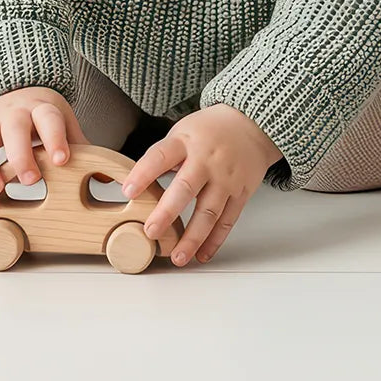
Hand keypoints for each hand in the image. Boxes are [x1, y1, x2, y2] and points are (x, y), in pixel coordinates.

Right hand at [0, 85, 87, 196]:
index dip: (55, 138)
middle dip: (21, 155)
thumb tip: (107, 175)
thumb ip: (79, 146)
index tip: (62, 160)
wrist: (13, 90)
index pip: (49, 118)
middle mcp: (14, 112)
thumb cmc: (41, 115)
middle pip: (14, 128)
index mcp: (41, 107)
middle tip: (30, 181)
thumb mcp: (62, 122)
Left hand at [121, 104, 281, 267]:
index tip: (128, 192)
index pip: (161, 157)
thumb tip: (137, 186)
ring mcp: (227, 177)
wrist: (252, 123)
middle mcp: (207, 160)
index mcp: (187, 141)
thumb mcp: (183, 132)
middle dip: (167, 212)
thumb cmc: (210, 130)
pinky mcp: (241, 192)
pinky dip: (215, 240)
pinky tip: (202, 254)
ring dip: (192, 237)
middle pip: (186, 188)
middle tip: (151, 232)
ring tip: (177, 257)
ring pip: (209, 211)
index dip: (143, 173)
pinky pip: (228, 220)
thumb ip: (164, 157)